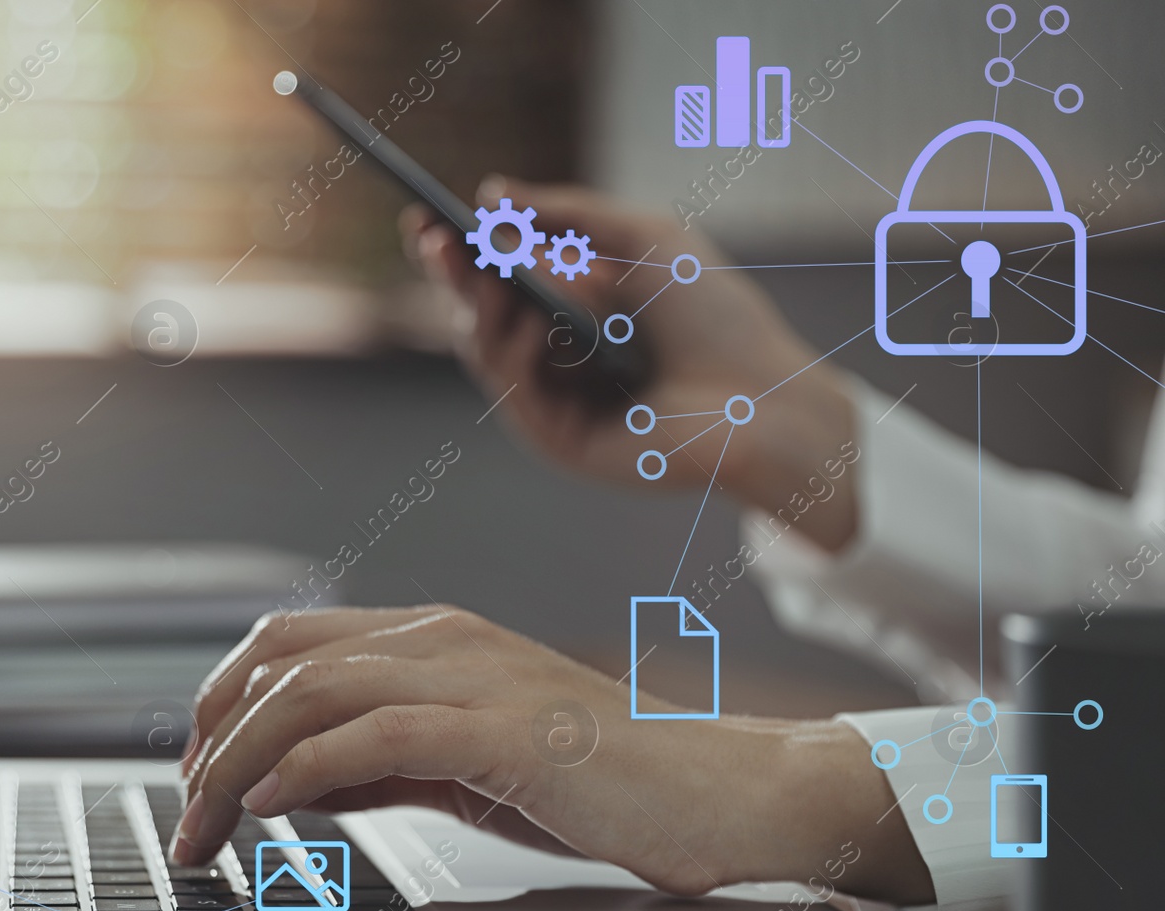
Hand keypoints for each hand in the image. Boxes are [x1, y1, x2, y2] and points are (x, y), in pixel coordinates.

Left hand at [174, 606, 932, 902]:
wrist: (717, 792)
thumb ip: (377, 765)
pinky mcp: (507, 730)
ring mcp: (476, 677)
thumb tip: (285, 783)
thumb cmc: (600, 780)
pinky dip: (310, 768)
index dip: (222, 702)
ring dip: (240, 762)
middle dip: (211, 737)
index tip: (196, 772)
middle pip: (282, 661)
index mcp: (434, 637)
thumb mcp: (461, 767)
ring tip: (208, 822)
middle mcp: (446, 639)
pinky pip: (380, 735)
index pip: (290, 643)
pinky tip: (273, 805)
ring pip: (315, 693)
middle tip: (186, 814)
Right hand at [405, 177, 858, 551]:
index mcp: (572, 309)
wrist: (762, 394)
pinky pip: (516, 394)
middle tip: (431, 237)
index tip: (425, 212)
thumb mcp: (641, 239)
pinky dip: (517, 356)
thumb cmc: (714, 316)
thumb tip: (490, 191)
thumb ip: (568, 214)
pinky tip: (530, 324)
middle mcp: (555, 356)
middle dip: (453, 275)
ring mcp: (554, 402)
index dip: (460, 249)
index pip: (498, 277)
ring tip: (482, 272)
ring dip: (480, 308)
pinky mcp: (561, 442)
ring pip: (488, 352)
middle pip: (480, 314)